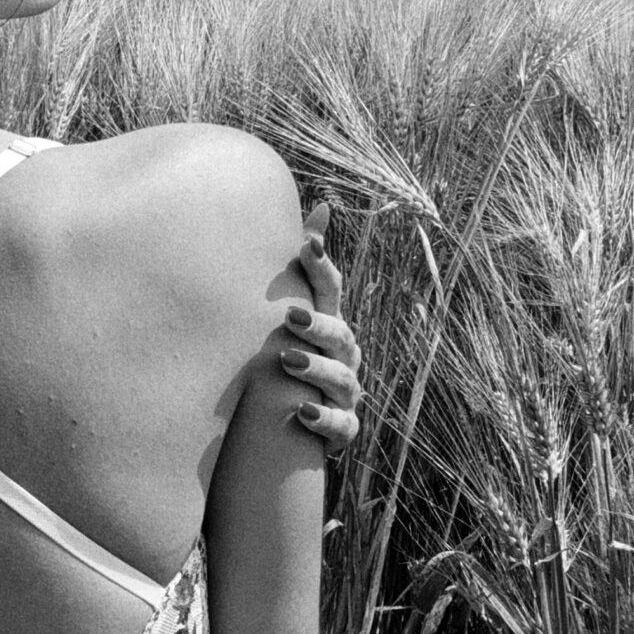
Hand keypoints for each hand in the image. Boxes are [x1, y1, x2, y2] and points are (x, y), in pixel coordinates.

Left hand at [280, 201, 362, 450]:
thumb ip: (302, 266)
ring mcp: (345, 394)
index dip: (322, 268)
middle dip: (318, 325)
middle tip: (288, 317)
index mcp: (330, 325)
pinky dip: (325, 419)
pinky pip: (343, 426)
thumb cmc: (289, 357)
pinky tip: (301, 412)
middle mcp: (344, 356)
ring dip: (318, 369)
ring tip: (287, 361)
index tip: (306, 246)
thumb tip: (323, 204)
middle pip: (341, 336)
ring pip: (345, 380)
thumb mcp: (290, 312)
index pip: (331, 291)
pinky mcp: (342, 429)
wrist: (288, 423)